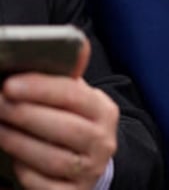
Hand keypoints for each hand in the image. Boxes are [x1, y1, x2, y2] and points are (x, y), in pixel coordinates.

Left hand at [0, 38, 117, 188]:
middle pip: (64, 128)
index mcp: (104, 111)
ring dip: (19, 143)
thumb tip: (73, 46)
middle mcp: (103, 141)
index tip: (10, 83)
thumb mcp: (77, 99)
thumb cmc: (74, 122)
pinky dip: (26, 171)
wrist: (92, 161)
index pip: (74, 96)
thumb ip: (68, 79)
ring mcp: (90, 169)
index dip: (42, 89)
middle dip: (25, 114)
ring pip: (52, 158)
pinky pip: (45, 184)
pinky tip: (12, 159)